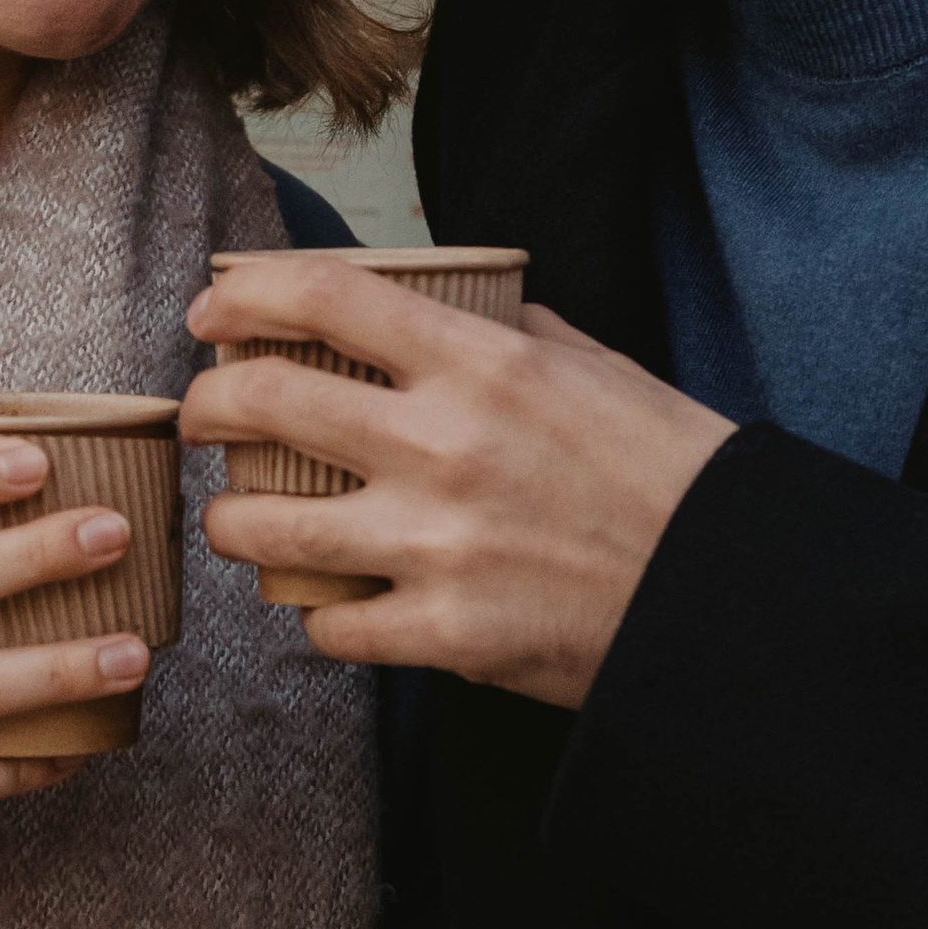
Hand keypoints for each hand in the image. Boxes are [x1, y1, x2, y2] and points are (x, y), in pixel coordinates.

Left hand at [179, 260, 731, 706]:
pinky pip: (327, 626)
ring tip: (237, 522)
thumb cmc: (670, 471)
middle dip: (205, 405)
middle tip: (199, 416)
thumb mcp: (598, 367)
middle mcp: (443, 445)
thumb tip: (450, 307)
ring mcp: (435, 545)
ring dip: (231, 522)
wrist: (728, 591)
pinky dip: (319, 616)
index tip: (213, 309)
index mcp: (483, 363)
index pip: (328, 297)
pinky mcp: (443, 634)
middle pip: (263, 402)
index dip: (247, 295)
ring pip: (262, 528)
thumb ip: (511, 332)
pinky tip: (334, 604)